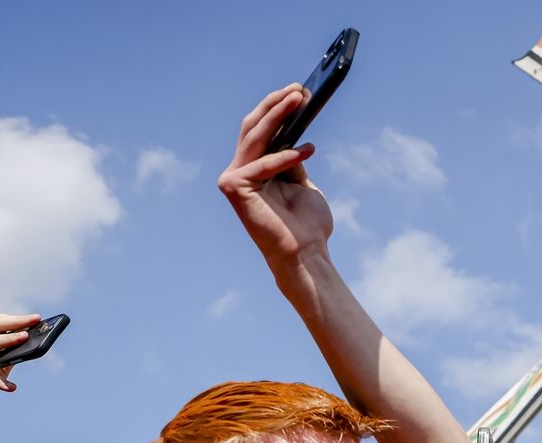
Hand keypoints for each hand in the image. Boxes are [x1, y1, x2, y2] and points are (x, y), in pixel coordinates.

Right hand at [218, 85, 333, 278]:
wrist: (306, 254)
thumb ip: (292, 157)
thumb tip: (294, 130)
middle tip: (300, 89)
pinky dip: (286, 156)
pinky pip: (263, 165)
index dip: (278, 108)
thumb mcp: (301, 182)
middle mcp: (238, 171)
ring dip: (278, 115)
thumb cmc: (306, 224)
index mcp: (253, 169)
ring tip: (301, 99)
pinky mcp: (234, 188)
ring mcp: (233, 179)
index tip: (300, 91)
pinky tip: (308, 149)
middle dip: (276, 105)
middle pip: (254, 128)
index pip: (261, 130)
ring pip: (256, 138)